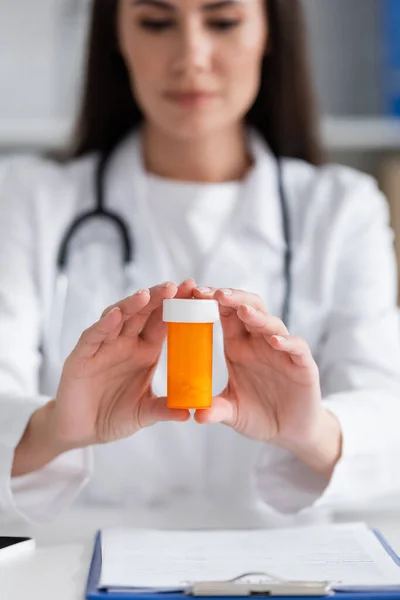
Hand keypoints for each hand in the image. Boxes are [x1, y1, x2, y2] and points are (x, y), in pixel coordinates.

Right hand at [53, 280, 193, 449]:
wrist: (82, 430)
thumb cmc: (114, 416)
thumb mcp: (144, 413)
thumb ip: (164, 410)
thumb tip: (189, 412)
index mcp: (145, 351)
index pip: (162, 322)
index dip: (175, 306)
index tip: (192, 290)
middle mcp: (125, 343)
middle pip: (142, 313)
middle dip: (158, 298)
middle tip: (175, 285)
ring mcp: (103, 347)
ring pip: (118, 319)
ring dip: (132, 305)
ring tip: (147, 294)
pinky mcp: (81, 357)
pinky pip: (93, 337)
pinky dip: (104, 326)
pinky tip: (116, 315)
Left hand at [192, 287, 341, 475]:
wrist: (289, 432)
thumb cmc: (259, 415)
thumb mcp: (232, 412)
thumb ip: (216, 409)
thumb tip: (196, 415)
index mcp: (238, 346)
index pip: (226, 314)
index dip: (213, 301)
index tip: (194, 293)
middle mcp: (259, 343)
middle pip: (249, 309)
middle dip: (234, 299)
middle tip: (217, 294)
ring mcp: (282, 352)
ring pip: (272, 323)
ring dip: (258, 316)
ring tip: (243, 311)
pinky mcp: (302, 365)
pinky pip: (296, 348)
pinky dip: (287, 341)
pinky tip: (275, 341)